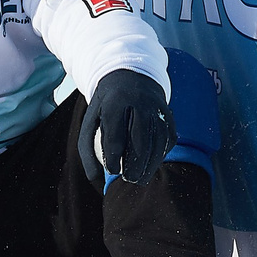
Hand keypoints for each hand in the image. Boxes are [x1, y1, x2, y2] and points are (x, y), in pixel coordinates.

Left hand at [78, 68, 174, 184]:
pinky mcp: (168, 114)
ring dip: (150, 164)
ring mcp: (157, 107)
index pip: (116, 136)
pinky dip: (160, 154)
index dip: (114, 158)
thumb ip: (87, 150)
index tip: (112, 171)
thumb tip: (95, 179)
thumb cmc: (106, 106)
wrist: (130, 76)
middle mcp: (139, 102)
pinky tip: (150, 166)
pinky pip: (167, 138)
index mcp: (115, 102)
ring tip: (140, 179)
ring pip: (157, 141)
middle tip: (128, 179)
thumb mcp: (90, 122)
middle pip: (140, 140)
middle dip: (135, 164)